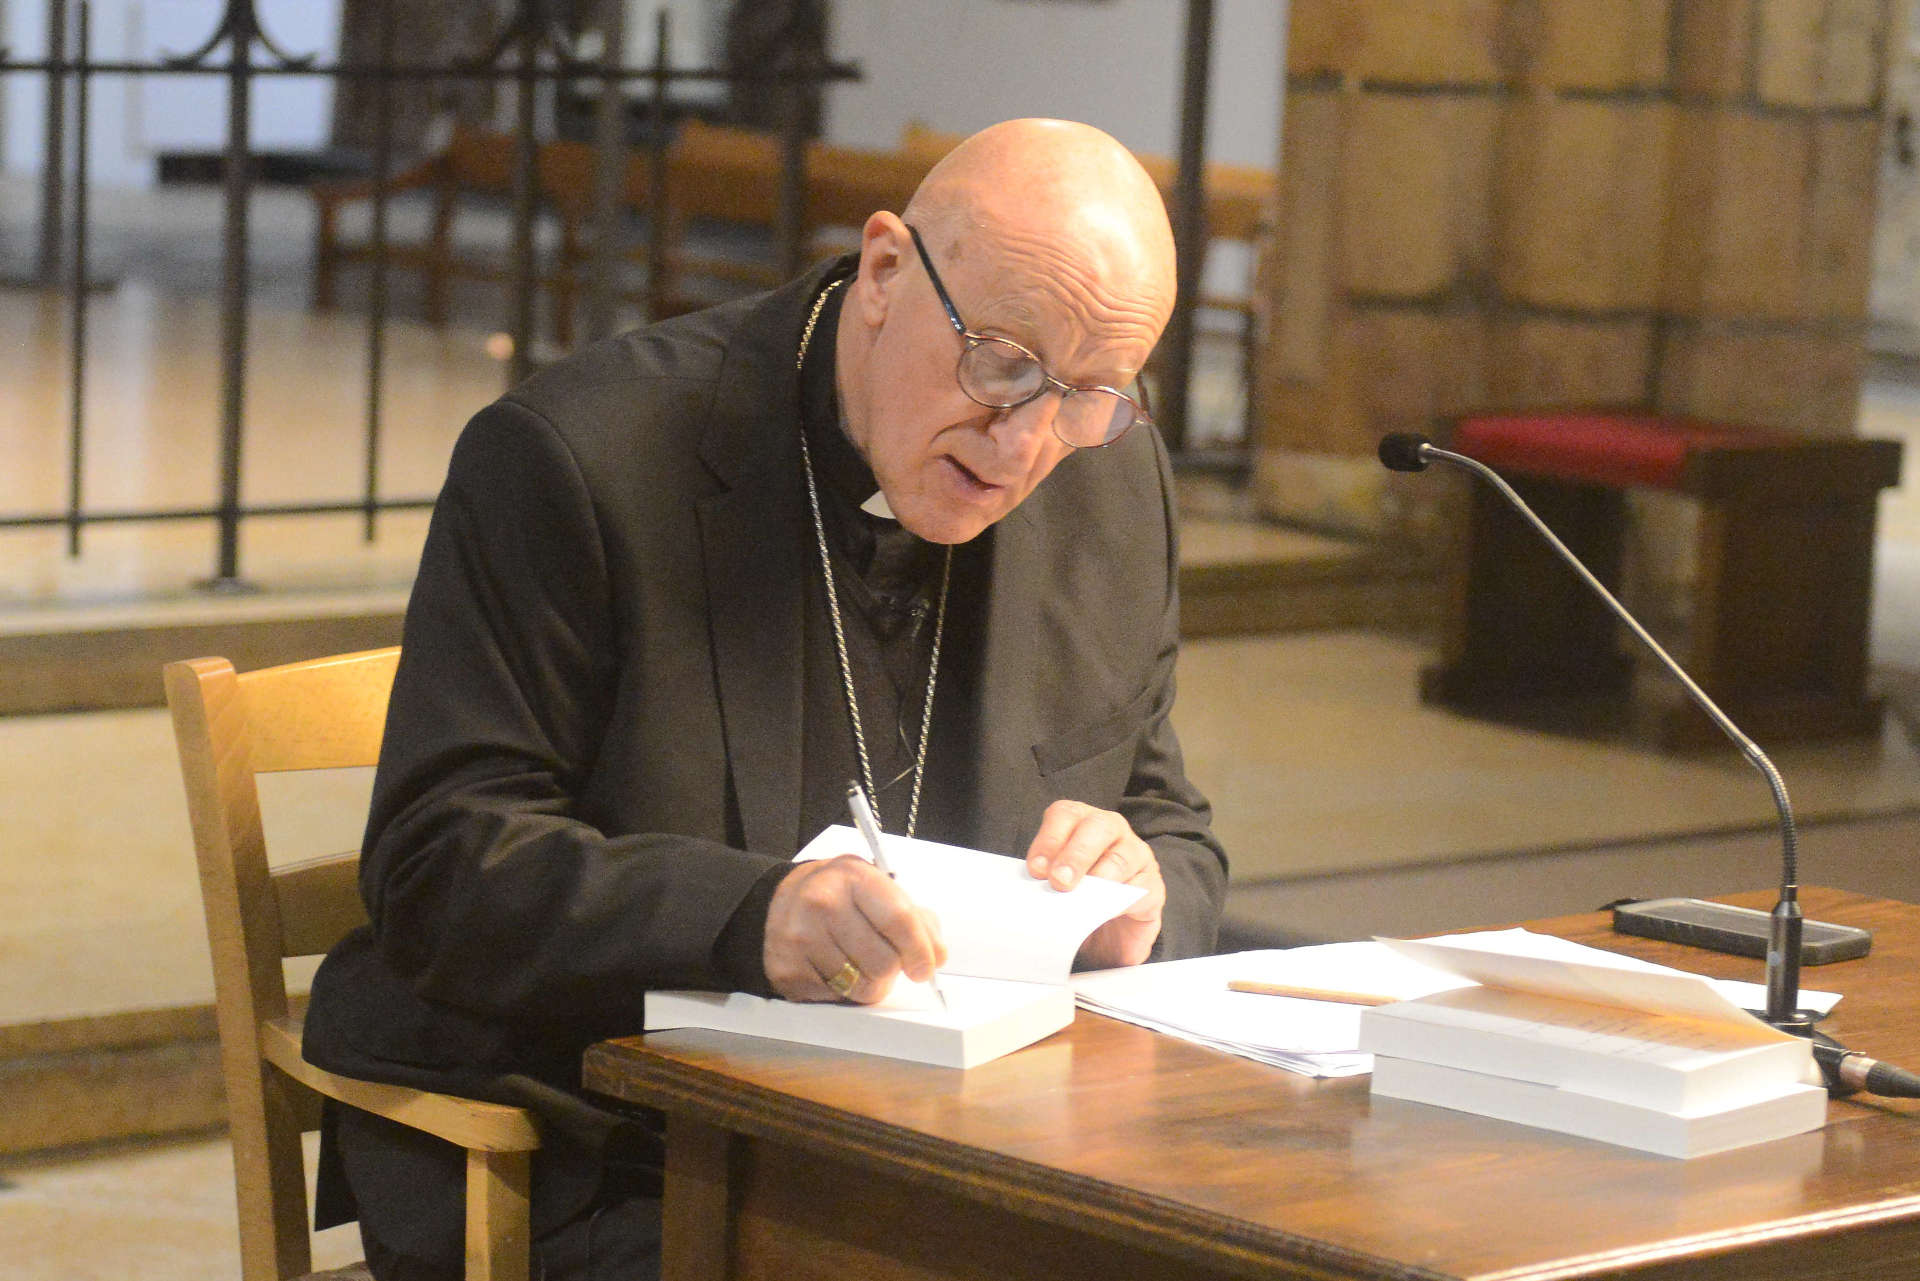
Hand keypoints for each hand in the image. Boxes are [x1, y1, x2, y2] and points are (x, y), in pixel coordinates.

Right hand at [762, 853, 947, 1002]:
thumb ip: (915, 918)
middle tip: (886, 962)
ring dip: (871, 985)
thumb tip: (935, 956)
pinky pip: (835, 998)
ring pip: (861, 987)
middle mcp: (823, 903)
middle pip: (883, 962)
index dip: (920, 950)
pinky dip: (843, 992)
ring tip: (861, 966)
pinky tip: (834, 970)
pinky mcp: (788, 970)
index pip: (899, 920)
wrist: (781, 900)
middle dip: (893, 970)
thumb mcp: (877, 888)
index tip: (925, 967)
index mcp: (853, 878)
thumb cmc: (841, 896)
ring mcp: (801, 938)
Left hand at [1025, 799, 1164, 967]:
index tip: (1035, 869)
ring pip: (1122, 856)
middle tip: (1059, 882)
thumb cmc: (1076, 898)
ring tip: (1082, 900)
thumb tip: (1033, 885)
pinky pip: (1141, 889)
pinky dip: (1121, 901)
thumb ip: (1046, 878)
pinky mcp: (1153, 885)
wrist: (1106, 935)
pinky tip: (1105, 912)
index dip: (1049, 839)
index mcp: (1080, 822)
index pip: (1065, 815)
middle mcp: (1111, 830)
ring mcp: (1137, 855)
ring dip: (1100, 878)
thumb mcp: (1056, 885)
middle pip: (1098, 827)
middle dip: (1076, 854)